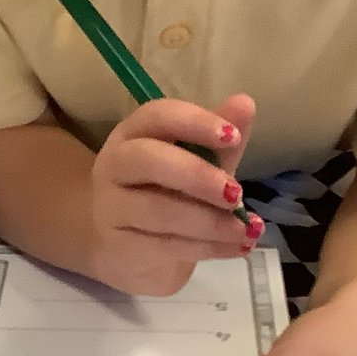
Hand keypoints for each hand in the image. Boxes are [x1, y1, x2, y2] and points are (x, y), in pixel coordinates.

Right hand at [90, 92, 259, 296]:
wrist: (130, 252)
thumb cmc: (167, 197)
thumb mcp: (198, 168)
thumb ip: (220, 142)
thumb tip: (246, 103)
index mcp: (133, 134)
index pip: (156, 116)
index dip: (194, 122)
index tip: (233, 136)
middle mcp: (113, 165)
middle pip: (147, 159)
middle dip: (197, 175)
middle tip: (237, 193)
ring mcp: (110, 209)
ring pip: (158, 210)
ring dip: (210, 221)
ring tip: (246, 230)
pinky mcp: (118, 249)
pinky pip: (165, 247)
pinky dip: (208, 247)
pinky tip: (237, 247)